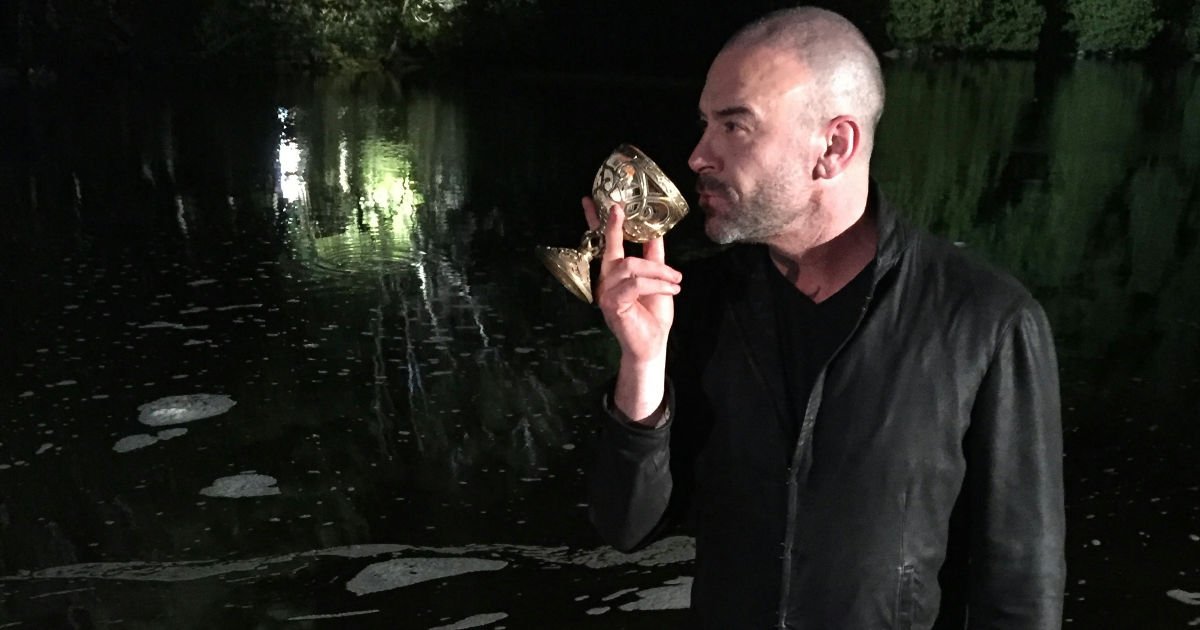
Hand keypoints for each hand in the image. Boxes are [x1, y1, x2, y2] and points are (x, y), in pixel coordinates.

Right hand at [583, 197, 681, 419]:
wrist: (652, 345)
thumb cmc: (653, 314)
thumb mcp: (658, 279)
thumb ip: (653, 255)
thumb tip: (655, 230)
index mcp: (613, 272)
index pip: (603, 243)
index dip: (597, 221)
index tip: (593, 200)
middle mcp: (605, 280)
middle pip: (609, 248)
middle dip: (613, 228)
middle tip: (618, 209)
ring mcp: (606, 293)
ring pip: (629, 266)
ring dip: (657, 269)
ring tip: (676, 278)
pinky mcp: (613, 304)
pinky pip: (635, 284)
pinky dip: (656, 283)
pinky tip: (672, 287)